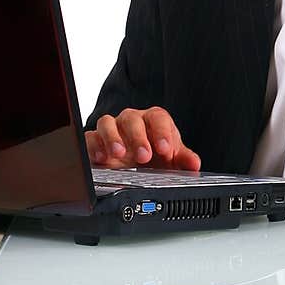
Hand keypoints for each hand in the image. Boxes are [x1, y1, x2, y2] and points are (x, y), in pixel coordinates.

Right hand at [86, 107, 201, 170]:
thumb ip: (183, 159)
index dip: (161, 132)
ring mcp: (111, 130)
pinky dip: (93, 146)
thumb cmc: (155, 156)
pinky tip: (101, 158)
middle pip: (131, 119)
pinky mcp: (95, 141)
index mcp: (153, 121)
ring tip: (119, 154)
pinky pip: (90, 137)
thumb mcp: (171, 159)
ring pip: (107, 123)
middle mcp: (131, 121)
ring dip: (112, 138)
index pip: (158, 118)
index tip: (165, 149)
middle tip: (144, 156)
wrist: (136, 166)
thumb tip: (194, 163)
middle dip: (137, 137)